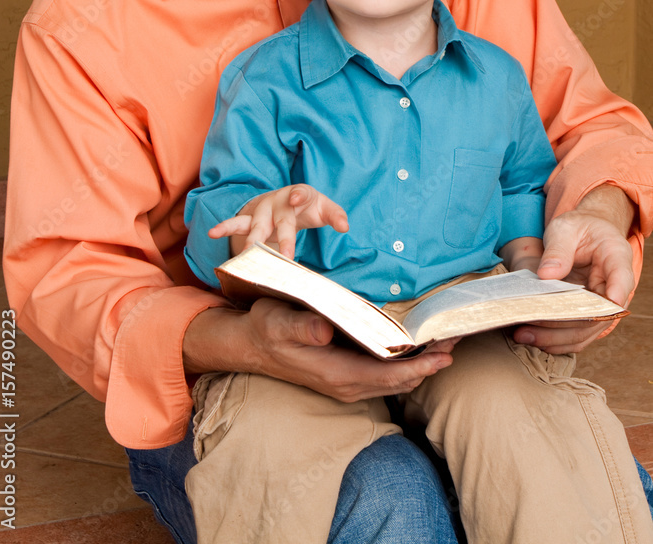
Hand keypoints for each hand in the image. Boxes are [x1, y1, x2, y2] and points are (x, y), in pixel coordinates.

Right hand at [183, 298, 455, 398]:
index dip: (419, 366)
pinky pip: (384, 374)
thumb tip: (325, 330)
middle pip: (399, 381)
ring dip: (421, 363)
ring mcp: (346, 383)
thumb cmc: (266, 328)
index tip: (444, 352)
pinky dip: (406, 362)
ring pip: (394, 379)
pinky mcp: (345, 375)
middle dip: (430, 363)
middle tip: (457, 340)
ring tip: (446, 342)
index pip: (389, 376)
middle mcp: (347, 384)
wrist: (249, 344)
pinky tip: (416, 346)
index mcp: (337, 373)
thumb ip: (303, 326)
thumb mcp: (279, 322)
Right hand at [208, 184, 348, 258]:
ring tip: (248, 253)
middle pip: (280, 220)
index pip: (301, 193)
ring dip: (253, 240)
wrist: (287, 199)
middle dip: (282, 238)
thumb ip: (336, 215)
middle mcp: (278, 201)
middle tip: (286, 257)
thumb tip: (345, 227)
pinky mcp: (251, 220)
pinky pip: (236, 223)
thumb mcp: (323, 207)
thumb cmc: (308, 205)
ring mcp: (262, 211)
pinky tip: (212, 233)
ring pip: (256, 225)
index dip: (299, 195)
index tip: (297, 198)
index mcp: (299, 194)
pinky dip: (224, 227)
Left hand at [512, 184, 635, 353]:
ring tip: (523, 335)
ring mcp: (603, 303)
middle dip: (565, 325)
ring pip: (587, 330)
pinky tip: (532, 337)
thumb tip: (546, 275)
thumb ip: (558, 249)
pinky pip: (577, 333)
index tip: (598, 307)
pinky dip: (556, 339)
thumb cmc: (579, 227)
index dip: (613, 294)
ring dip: (556, 338)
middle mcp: (614, 285)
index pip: (621, 278)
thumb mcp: (565, 228)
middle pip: (599, 314)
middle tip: (531, 326)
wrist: (586, 233)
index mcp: (616, 256)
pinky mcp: (589, 313)